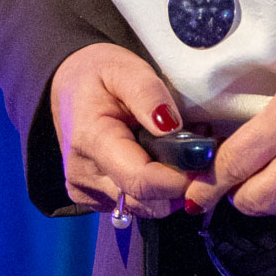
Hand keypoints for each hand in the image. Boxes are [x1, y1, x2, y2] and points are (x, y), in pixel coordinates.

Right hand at [49, 43, 195, 219]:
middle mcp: (84, 176)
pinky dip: (155, 189)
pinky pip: (134, 204)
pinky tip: (161, 159)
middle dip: (181, 182)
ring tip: (182, 149)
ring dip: (170, 187)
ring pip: (144, 207)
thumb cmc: (99, 73)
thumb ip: (149, 95)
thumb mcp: (125, 68)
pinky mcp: (93, 198)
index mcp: (91, 141)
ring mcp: (87, 191)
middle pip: (146, 201)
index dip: (178, 179)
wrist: (68, 87)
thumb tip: (172, 126)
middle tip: (201, 149)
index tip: (206, 161)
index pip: (140, 180)